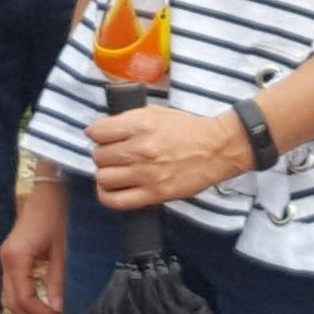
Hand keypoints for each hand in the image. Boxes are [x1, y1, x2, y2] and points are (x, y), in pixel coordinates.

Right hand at [0, 180, 70, 313]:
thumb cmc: (60, 214)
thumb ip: (58, 280)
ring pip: (10, 295)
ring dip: (28, 313)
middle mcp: (6, 259)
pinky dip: (26, 300)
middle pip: (11, 302)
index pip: (22, 298)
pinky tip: (42, 307)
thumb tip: (59, 310)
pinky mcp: (13, 255)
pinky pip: (14, 285)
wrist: (52, 188)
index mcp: (16, 258)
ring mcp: (7, 257)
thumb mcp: (64, 249)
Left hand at [88, 98, 253, 213]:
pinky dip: (107, 196)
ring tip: (116, 171)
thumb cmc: (186, 129)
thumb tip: (102, 131)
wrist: (216, 149)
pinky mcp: (154, 194)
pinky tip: (112, 189)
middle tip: (115, 155)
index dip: (97, 134)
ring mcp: (146, 174)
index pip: (97, 132)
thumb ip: (129, 120)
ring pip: (103, 178)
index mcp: (140, 125)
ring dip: (106, 174)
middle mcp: (140, 149)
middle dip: (103, 154)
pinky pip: (116, 201)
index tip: (103, 137)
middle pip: (98, 156)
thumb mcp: (156, 112)